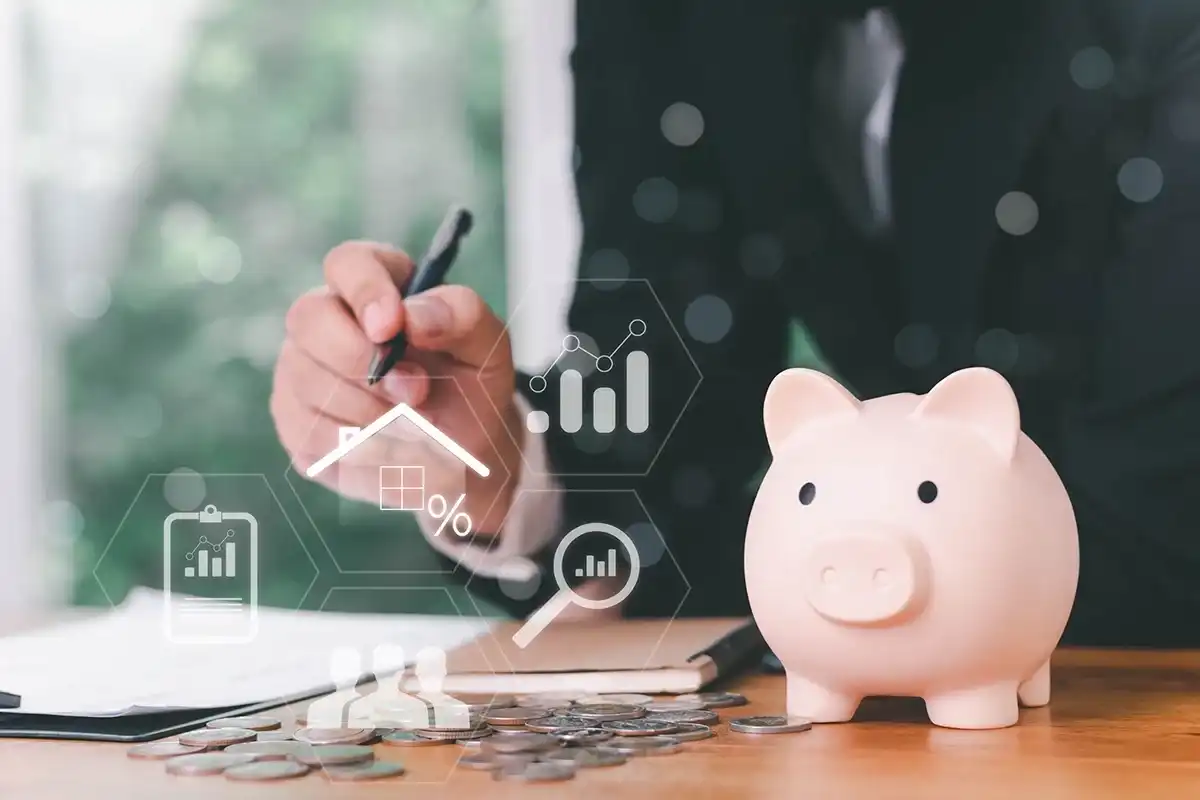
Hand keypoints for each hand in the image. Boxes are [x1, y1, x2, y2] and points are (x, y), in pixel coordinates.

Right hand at [271, 241, 523, 534]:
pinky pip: (310, 431)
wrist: (463, 451)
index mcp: (378, 284)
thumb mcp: (486, 347)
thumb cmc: (469, 384)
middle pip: (309, 318)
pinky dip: (360, 446)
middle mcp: (327, 319)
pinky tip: (391, 446)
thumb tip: (412, 316)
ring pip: (307, 380)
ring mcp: (302, 369)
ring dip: (371, 410)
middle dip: (362, 360)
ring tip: (414, 423)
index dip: (365, 291)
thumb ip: (461, 316)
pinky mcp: (297, 422)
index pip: (348, 263)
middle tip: (416, 391)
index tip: (391, 327)